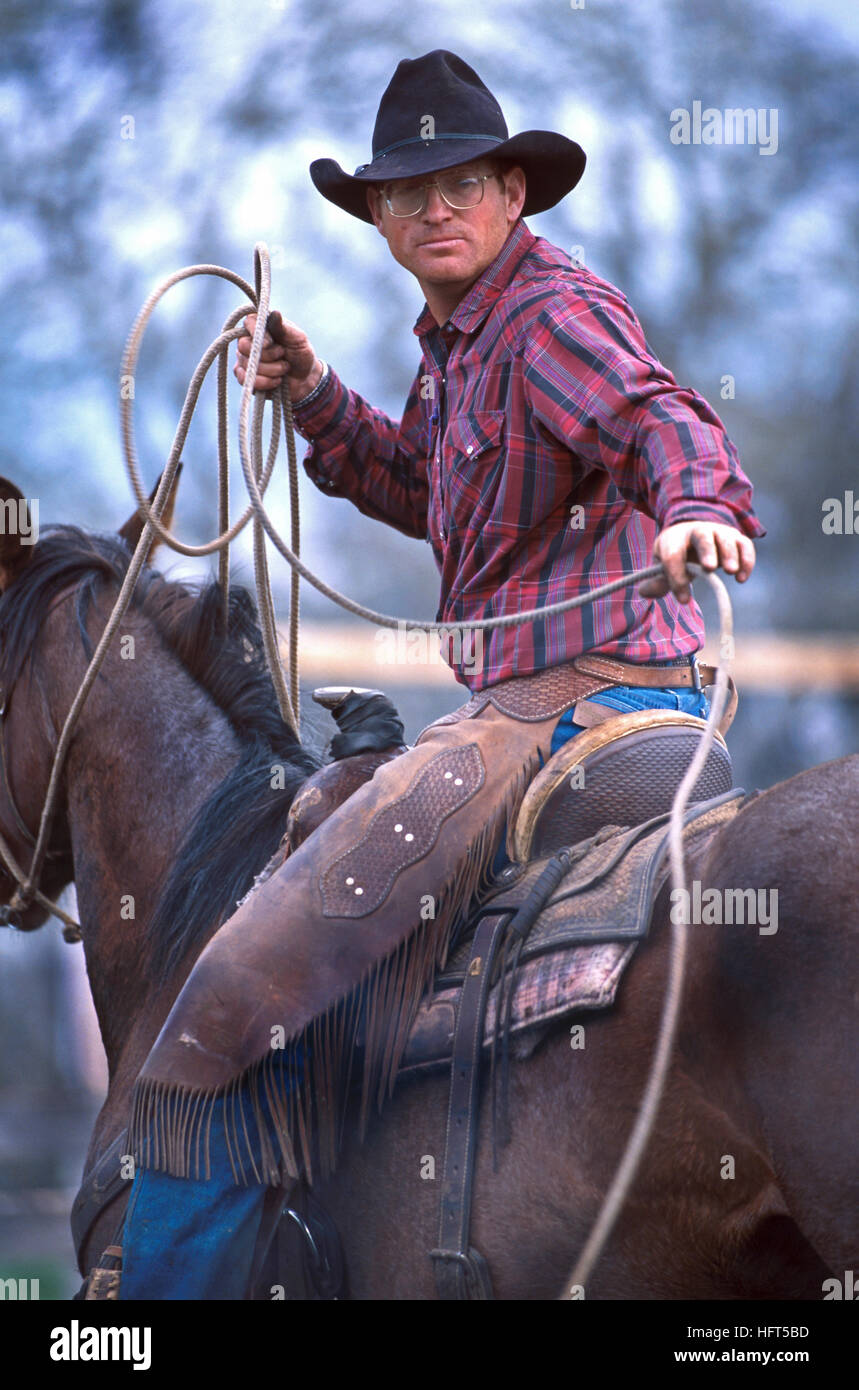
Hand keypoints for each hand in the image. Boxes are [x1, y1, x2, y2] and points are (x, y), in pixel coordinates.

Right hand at [234, 311, 322, 398]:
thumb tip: (275, 313)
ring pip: (248, 364)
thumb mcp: (297, 338)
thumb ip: (283, 328)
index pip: (249, 322)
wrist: (305, 379)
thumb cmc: (300, 353)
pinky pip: (246, 380)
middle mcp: (249, 340)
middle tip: (283, 355)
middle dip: (267, 355)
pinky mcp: (245, 377)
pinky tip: (277, 380)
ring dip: (272, 370)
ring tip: (285, 368)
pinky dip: (265, 382)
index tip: (270, 342)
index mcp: (261, 326)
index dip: (257, 333)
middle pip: (244, 346)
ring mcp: (245, 359)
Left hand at [640, 521, 755, 604]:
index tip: (683, 599)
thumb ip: (656, 580)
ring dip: (730, 554)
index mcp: (674, 537)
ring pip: (726, 538)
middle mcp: (697, 531)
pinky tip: (741, 578)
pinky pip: (744, 545)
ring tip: (731, 572)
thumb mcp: (662, 564)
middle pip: (702, 536)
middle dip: (706, 551)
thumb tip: (645, 592)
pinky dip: (746, 560)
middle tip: (709, 568)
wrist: (694, 533)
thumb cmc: (677, 553)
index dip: (676, 575)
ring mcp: (719, 532)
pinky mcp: (736, 538)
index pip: (673, 554)